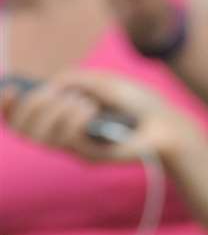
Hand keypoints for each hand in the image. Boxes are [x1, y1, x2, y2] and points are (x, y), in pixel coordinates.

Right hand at [0, 70, 195, 162]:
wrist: (166, 122)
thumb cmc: (136, 101)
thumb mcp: (102, 81)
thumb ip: (73, 79)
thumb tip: (48, 86)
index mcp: (61, 114)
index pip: (21, 116)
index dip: (7, 105)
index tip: (8, 89)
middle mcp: (61, 133)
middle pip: (22, 129)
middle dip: (31, 107)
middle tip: (54, 94)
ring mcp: (73, 146)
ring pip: (40, 136)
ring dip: (56, 111)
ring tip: (84, 101)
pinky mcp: (87, 155)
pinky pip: (66, 140)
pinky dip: (74, 118)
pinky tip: (91, 109)